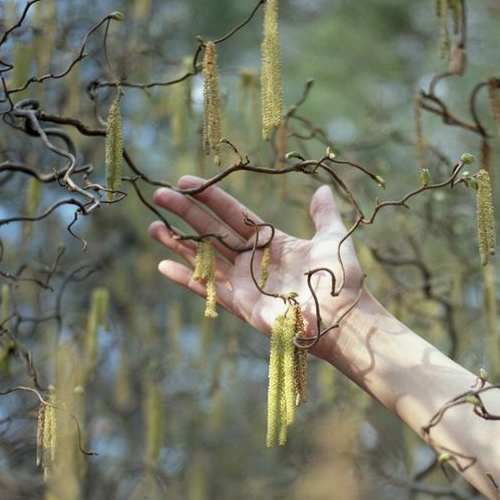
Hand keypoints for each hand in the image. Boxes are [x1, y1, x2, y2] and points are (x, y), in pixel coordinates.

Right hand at [148, 176, 365, 357]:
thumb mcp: (333, 238)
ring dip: (179, 243)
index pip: (233, 214)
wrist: (346, 318)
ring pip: (204, 258)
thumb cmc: (343, 280)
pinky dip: (186, 278)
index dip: (209, 198)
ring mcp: (245, 283)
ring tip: (154, 227)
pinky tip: (162, 265)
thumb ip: (324, 215)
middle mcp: (253, 261)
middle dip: (185, 214)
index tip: (186, 181)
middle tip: (159, 195)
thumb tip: (323, 191)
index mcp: (271, 242)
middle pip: (212, 232)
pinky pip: (208, 289)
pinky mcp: (242, 306)